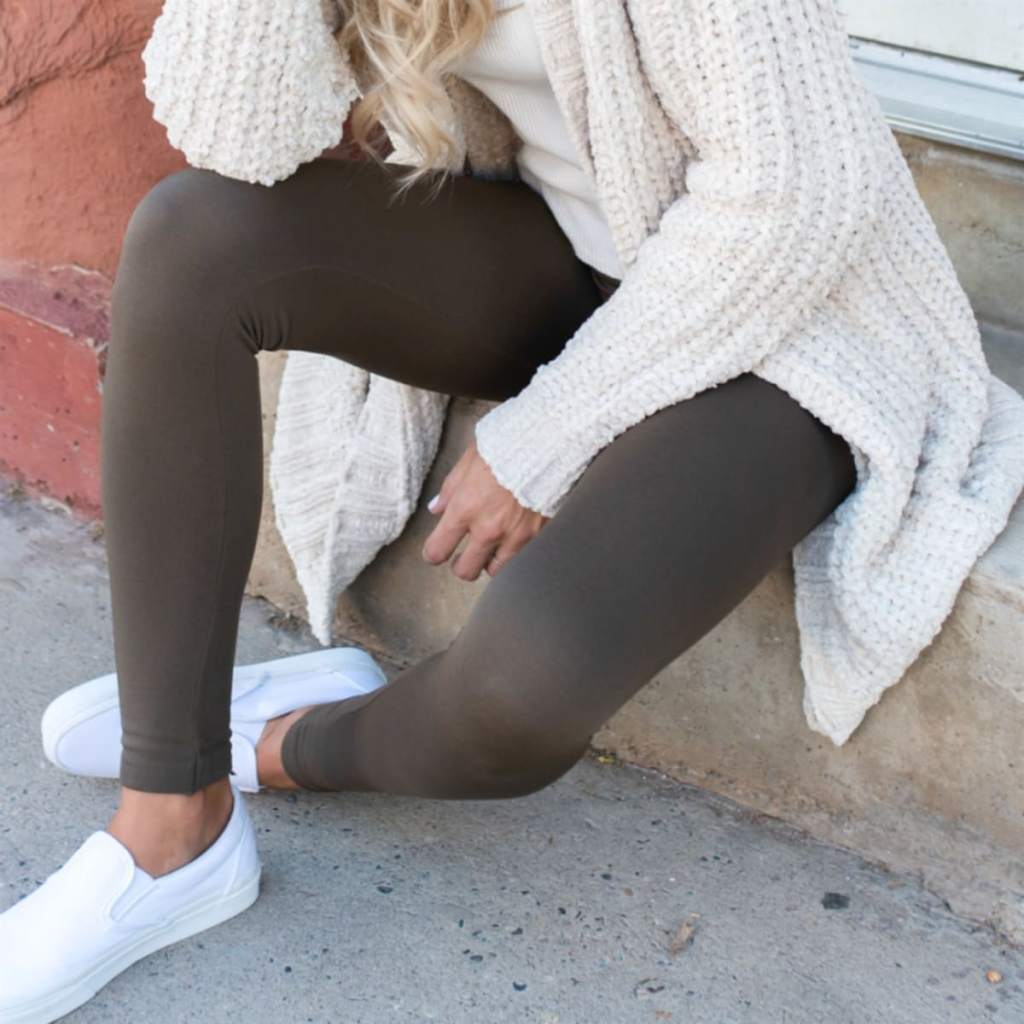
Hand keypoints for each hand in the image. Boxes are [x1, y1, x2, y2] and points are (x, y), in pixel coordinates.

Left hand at [422, 438, 547, 580]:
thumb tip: (437, 507)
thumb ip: (451, 488)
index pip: (438, 550)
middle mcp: (488, 528)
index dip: (433, 553)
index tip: (436, 551)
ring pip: (495, 571)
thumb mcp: (470, 459)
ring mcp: (515, 535)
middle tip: (463, 555)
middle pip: (465, 570)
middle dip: (461, 564)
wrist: (550, 442)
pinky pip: (521, 559)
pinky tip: (512, 540)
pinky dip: (513, 554)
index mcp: (465, 508)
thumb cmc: (509, 444)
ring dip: (489, 561)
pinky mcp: (538, 535)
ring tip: (490, 548)